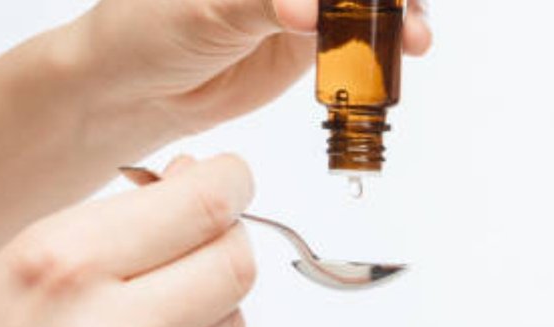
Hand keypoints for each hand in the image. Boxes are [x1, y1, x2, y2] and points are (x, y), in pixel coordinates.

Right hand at [0, 154, 254, 326]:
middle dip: (231, 243)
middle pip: (235, 268)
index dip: (231, 185)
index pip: (202, 207)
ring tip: (156, 309)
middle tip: (209, 239)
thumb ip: (105, 228)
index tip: (230, 180)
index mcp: (58, 262)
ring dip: (209, 309)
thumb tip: (191, 181)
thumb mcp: (4, 264)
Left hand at [70, 0, 431, 136]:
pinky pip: (360, 38)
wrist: (138, 90)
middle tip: (409, 10)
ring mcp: (304, 4)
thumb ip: (265, 4)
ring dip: (400, 17)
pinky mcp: (313, 42)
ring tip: (416, 38)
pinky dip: (386, 46)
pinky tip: (405, 52)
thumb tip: (310, 11)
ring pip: (367, 5)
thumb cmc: (148, 28)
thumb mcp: (208, 9)